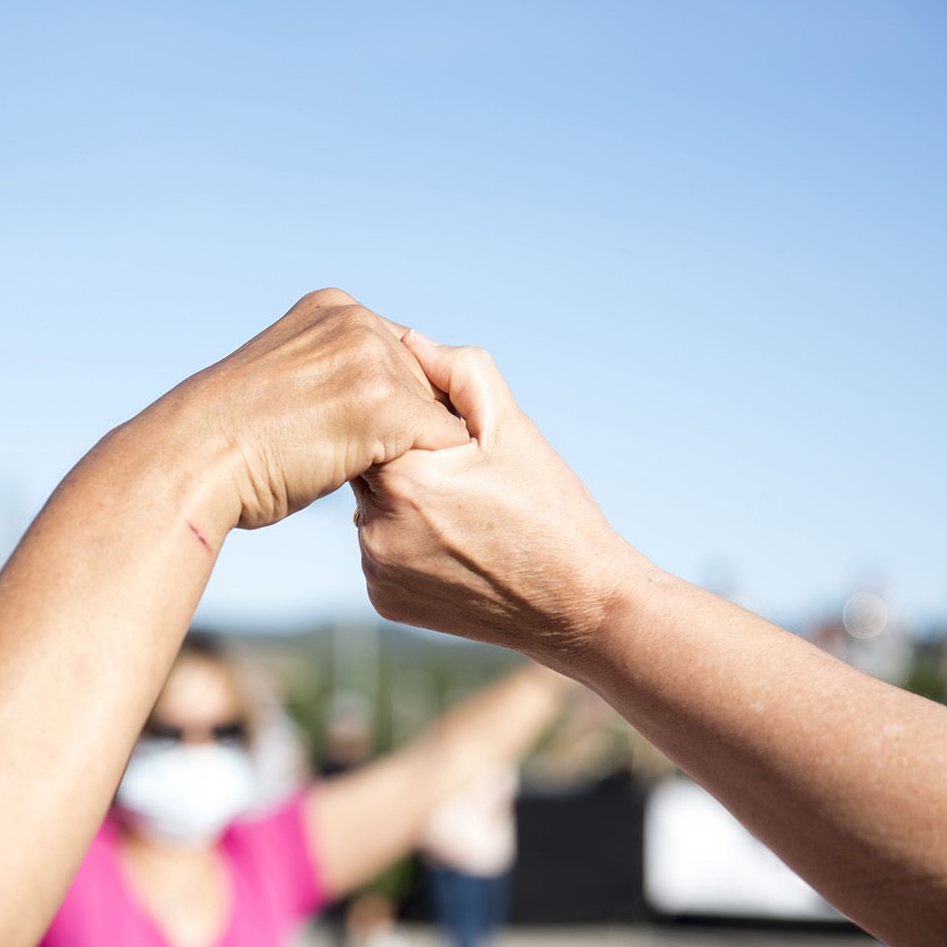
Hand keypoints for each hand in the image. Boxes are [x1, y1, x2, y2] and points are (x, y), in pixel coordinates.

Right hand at [170, 289, 470, 529]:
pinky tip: (399, 493)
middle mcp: (356, 321)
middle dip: (409, 428)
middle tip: (385, 470)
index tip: (371, 445)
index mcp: (333, 308)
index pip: (399, 355)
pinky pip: (441, 440)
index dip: (394, 405)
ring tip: (385, 483)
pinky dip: (429, 472)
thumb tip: (364, 408)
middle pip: (423, 380)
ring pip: (435, 412)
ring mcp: (370, 358)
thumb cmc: (229, 444)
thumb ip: (327, 375)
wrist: (193, 460)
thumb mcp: (283, 383)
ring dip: (416, 453)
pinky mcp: (383, 403)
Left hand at [354, 332, 647, 657]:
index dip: (409, 413)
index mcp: (406, 476)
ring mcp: (376, 569)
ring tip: (462, 512)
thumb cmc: (552, 511)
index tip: (450, 430)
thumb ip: (460, 372)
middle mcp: (376, 526)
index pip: (374, 417)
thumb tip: (410, 341)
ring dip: (401, 498)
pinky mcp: (382, 599)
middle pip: (368, 463)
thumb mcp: (514, 429)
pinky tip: (453, 546)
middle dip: (404, 455)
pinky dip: (405, 541)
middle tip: (458, 472)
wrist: (578, 606)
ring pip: (371, 506)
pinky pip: (380, 550)